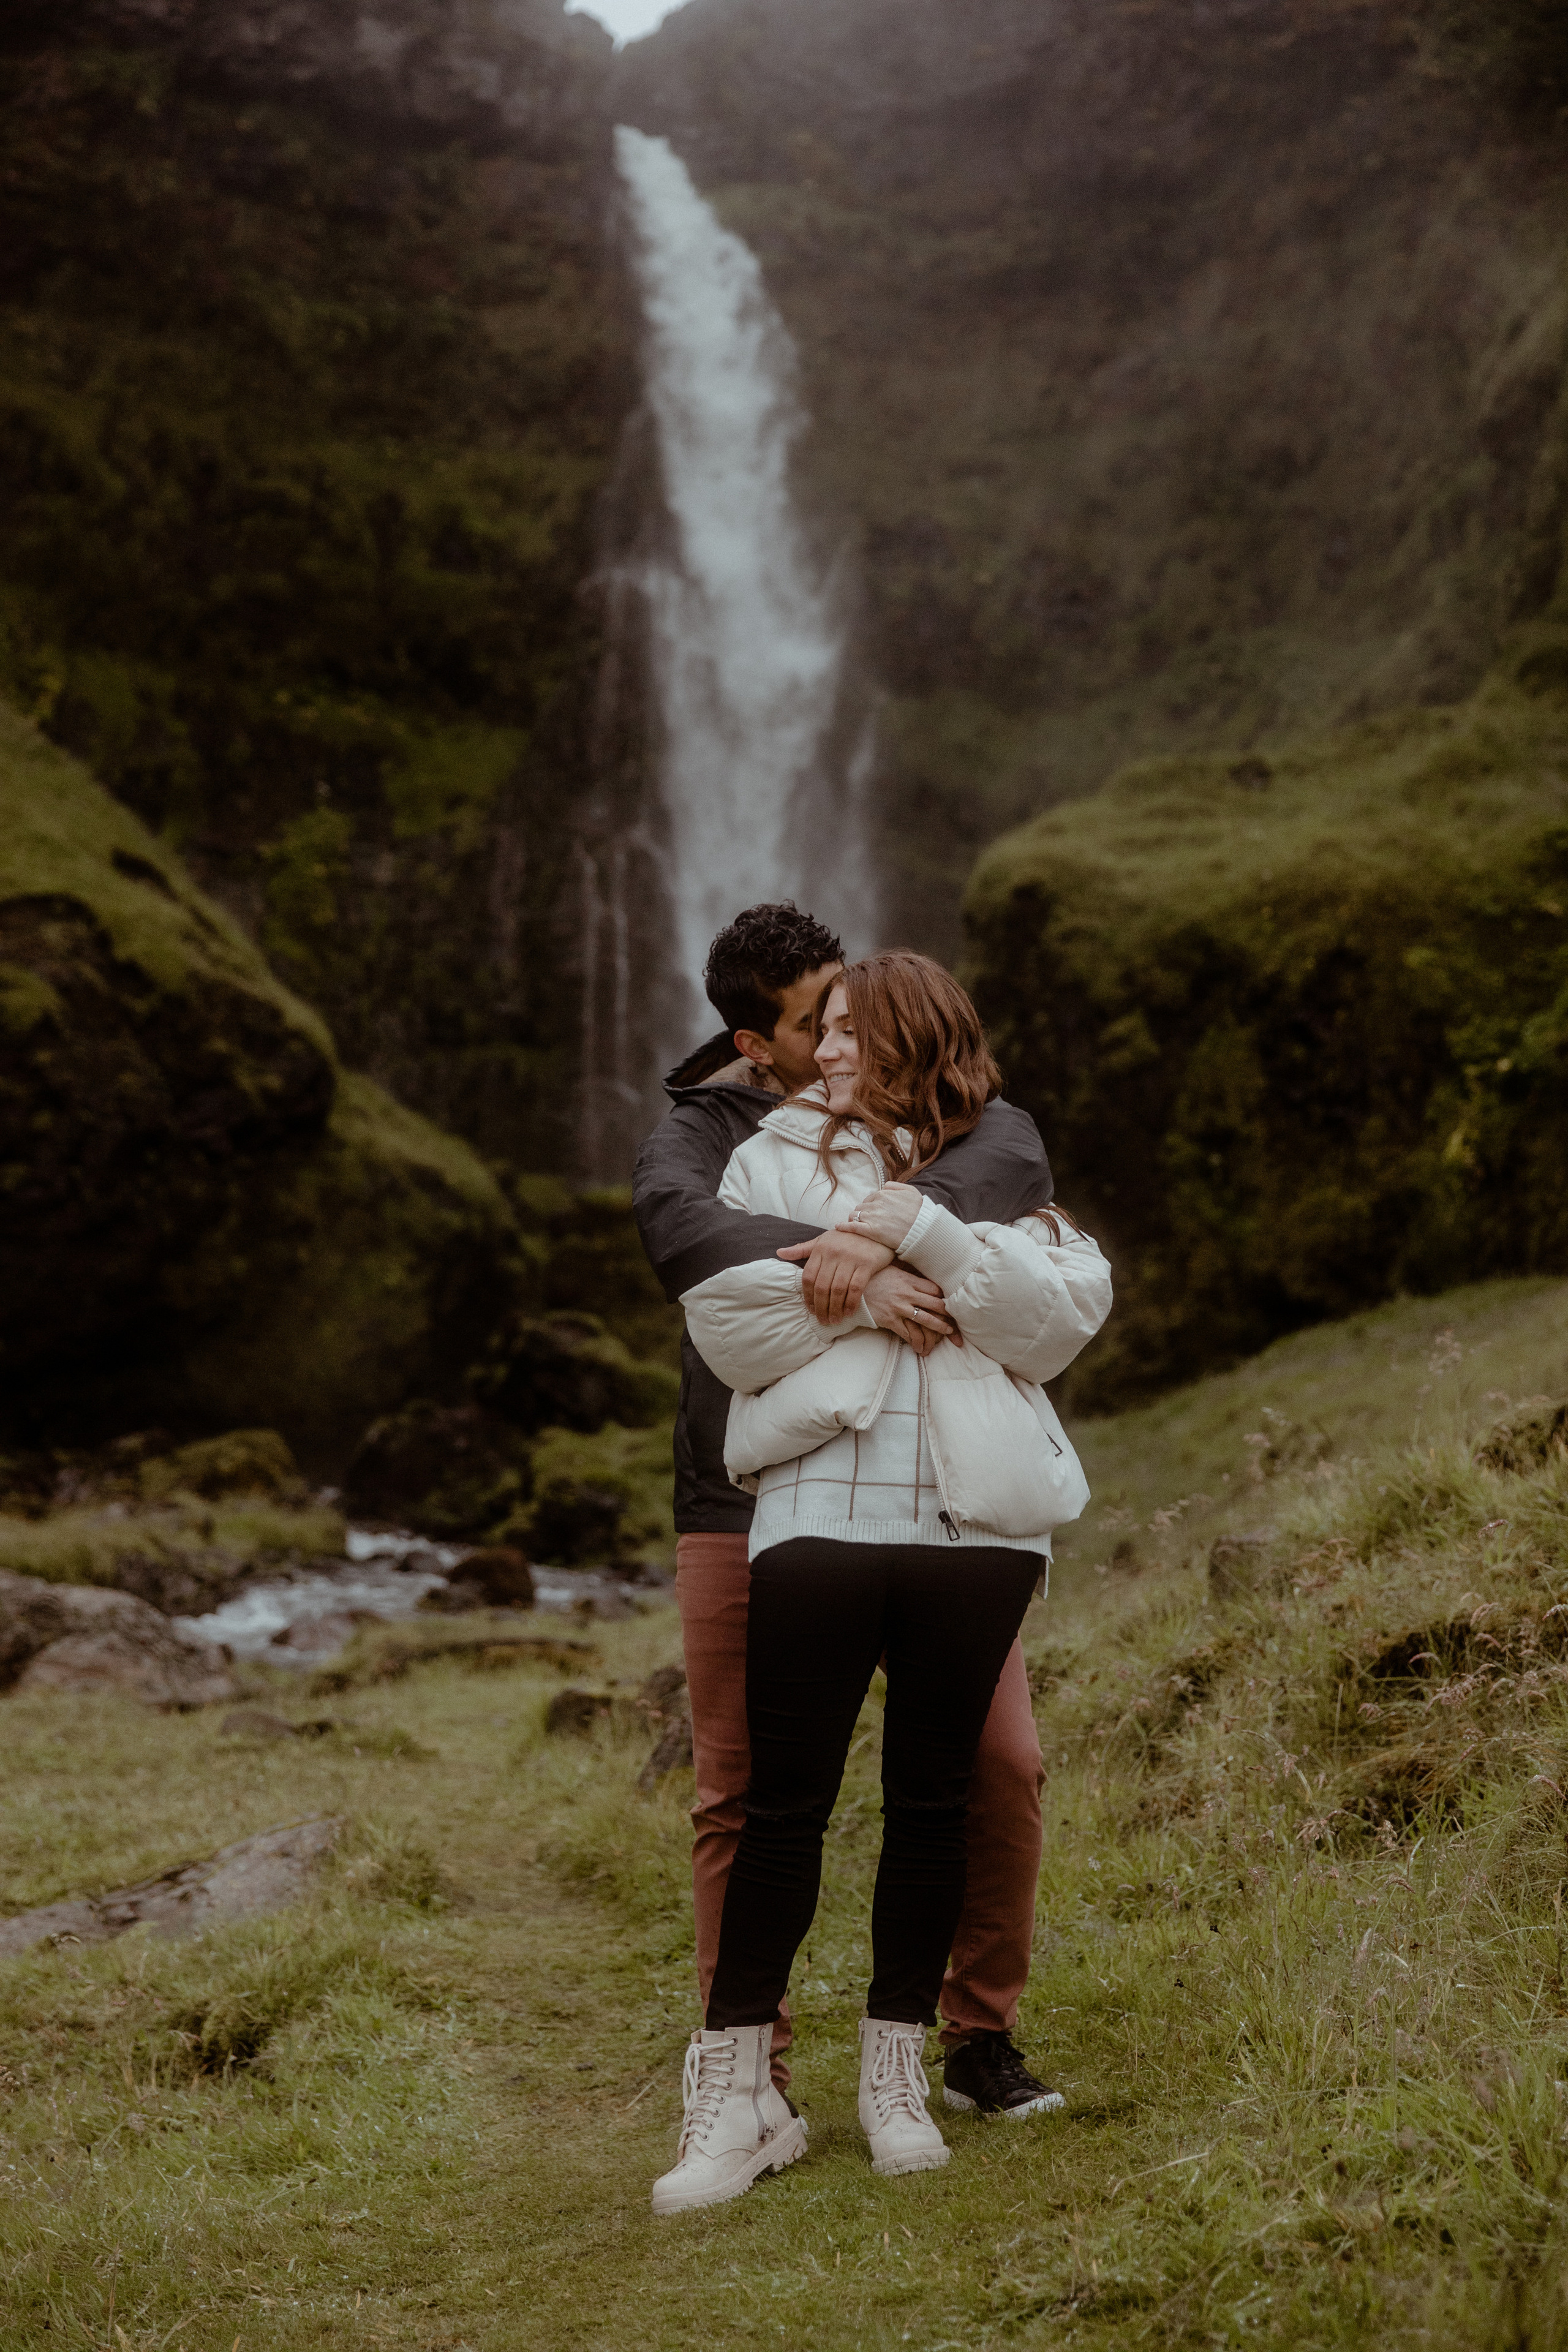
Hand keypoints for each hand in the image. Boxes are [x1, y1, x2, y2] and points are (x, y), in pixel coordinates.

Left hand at [776, 1229, 893, 1322]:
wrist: (875, 1229)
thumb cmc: (846, 1238)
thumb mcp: (822, 1240)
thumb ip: (802, 1249)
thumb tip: (779, 1253)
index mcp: (820, 1249)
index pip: (808, 1277)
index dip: (807, 1296)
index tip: (811, 1309)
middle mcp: (834, 1254)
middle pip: (822, 1286)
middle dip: (821, 1307)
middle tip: (823, 1320)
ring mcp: (850, 1259)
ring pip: (837, 1290)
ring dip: (835, 1309)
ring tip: (834, 1320)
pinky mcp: (866, 1264)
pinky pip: (856, 1288)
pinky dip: (851, 1303)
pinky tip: (849, 1312)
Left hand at [840, 1182, 921, 1252]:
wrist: (923, 1230)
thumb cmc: (920, 1212)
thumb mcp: (911, 1191)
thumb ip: (896, 1186)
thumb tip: (884, 1186)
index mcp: (883, 1194)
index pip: (870, 1198)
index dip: (871, 1206)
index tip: (874, 1213)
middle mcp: (875, 1203)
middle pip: (861, 1206)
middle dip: (863, 1213)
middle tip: (868, 1221)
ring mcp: (872, 1217)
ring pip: (855, 1215)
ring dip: (855, 1219)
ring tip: (859, 1225)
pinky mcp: (870, 1230)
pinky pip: (851, 1226)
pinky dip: (843, 1226)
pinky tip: (838, 1227)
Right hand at [862, 1265, 958, 1354]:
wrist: (852, 1290)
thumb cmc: (874, 1278)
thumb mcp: (893, 1270)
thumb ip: (909, 1273)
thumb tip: (924, 1271)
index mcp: (908, 1280)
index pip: (934, 1289)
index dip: (946, 1297)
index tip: (952, 1302)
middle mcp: (906, 1294)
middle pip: (935, 1305)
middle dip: (948, 1314)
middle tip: (957, 1319)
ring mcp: (899, 1308)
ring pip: (926, 1320)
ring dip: (939, 1327)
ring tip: (948, 1331)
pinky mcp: (890, 1320)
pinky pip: (908, 1333)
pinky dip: (917, 1340)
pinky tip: (923, 1345)